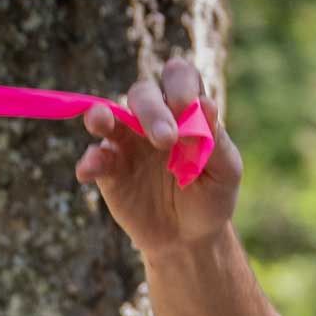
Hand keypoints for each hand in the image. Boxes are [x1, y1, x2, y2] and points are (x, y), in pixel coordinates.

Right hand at [76, 57, 242, 257]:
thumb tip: (206, 105)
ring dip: (102, 116)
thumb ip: (216, 141)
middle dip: (151, 112)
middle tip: (166, 141)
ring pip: (107, 114)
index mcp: (185, 111)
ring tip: (101, 122)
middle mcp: (152, 118)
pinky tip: (90, 170)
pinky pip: (94, 157)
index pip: (179, 77)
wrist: (189, 239)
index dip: (181, 86)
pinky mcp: (109, 169)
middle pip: (142, 93)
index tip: (188, 110)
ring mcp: (126, 141)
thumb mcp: (225, 173)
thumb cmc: (210, 198)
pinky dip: (90, 161)